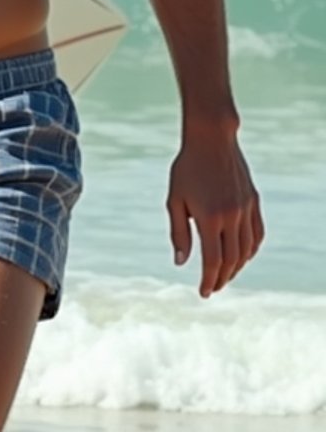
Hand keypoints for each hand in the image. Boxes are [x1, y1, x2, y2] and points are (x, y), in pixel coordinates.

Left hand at [166, 132, 263, 296]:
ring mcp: (246, 209)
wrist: (212, 139)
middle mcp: (232, 216)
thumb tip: (180, 263)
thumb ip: (179, 232)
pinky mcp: (254, 201)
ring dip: (237, 267)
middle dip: (222, 278)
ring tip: (225, 275)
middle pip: (231, 260)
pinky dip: (251, 250)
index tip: (204, 292)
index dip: (209, 280)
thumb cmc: (187, 168)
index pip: (213, 261)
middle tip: (213, 288)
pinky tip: (242, 256)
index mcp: (210, 218)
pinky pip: (257, 234)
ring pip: (247, 250)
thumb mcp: (175, 200)